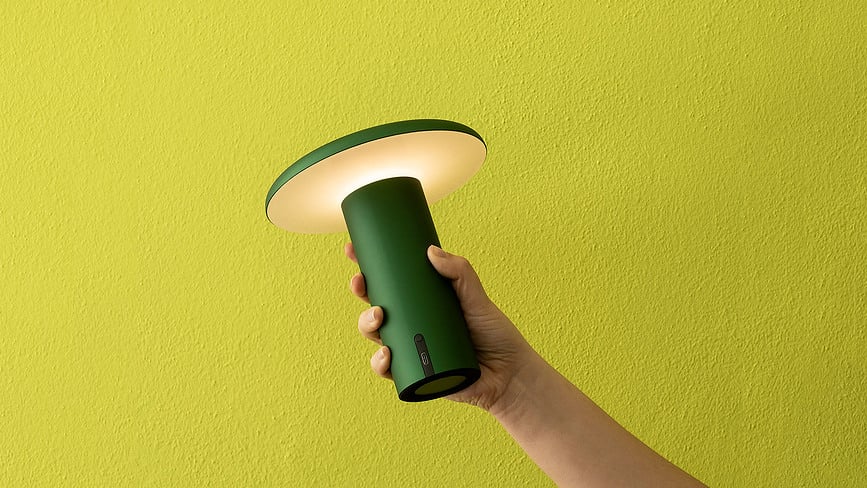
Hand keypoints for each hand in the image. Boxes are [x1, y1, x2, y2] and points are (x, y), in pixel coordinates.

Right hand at [346, 243, 534, 410]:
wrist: (509, 375)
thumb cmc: (494, 335)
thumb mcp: (477, 298)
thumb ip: (459, 272)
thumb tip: (431, 251)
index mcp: (422, 304)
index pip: (390, 283)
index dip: (368, 268)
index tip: (352, 251)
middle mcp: (413, 325)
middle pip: (375, 306)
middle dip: (361, 293)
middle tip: (362, 284)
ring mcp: (412, 349)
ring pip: (375, 336)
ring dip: (366, 324)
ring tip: (379, 317)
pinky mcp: (414, 375)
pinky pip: (388, 370)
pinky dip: (380, 362)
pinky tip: (386, 353)